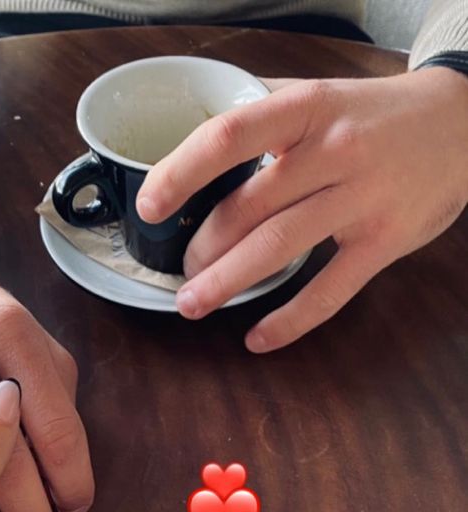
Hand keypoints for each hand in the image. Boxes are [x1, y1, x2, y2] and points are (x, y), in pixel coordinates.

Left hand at [137, 67, 467, 349]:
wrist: (460, 125)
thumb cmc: (375, 118)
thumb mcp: (321, 99)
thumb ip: (265, 121)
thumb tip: (194, 154)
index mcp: (306, 109)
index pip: (230, 136)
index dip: (182, 173)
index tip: (149, 205)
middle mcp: (333, 151)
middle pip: (249, 206)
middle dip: (203, 247)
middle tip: (179, 272)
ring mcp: (361, 199)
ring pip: (279, 248)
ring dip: (228, 282)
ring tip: (194, 304)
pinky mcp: (383, 242)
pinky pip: (328, 291)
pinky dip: (288, 321)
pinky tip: (257, 338)